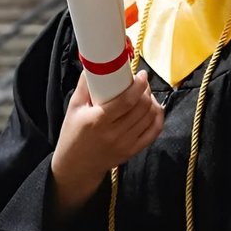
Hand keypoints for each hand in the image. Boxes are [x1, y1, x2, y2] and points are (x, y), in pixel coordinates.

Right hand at [51, 70, 163, 217]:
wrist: (75, 167)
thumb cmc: (73, 134)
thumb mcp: (74, 108)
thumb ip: (84, 85)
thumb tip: (95, 64)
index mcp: (98, 121)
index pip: (127, 101)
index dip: (138, 85)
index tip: (141, 75)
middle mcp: (114, 134)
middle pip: (141, 108)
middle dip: (146, 91)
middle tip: (142, 83)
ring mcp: (125, 144)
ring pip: (149, 118)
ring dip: (152, 102)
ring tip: (146, 94)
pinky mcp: (132, 151)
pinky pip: (153, 132)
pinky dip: (157, 117)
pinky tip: (153, 108)